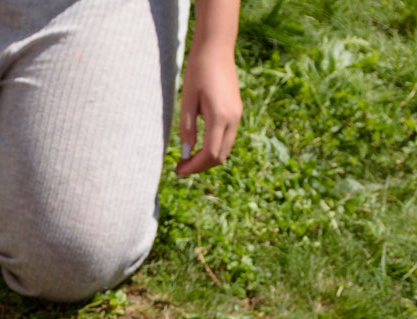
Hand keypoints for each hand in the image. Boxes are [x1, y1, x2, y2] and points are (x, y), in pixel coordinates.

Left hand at [175, 50, 242, 175]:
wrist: (216, 48)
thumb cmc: (198, 70)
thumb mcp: (187, 100)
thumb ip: (187, 128)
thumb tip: (186, 153)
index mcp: (221, 116)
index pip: (210, 153)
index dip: (194, 167)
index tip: (179, 171)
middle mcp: (233, 119)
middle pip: (220, 156)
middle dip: (201, 166)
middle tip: (181, 168)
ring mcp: (237, 115)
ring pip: (225, 149)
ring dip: (207, 158)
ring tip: (188, 159)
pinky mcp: (236, 111)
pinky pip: (227, 138)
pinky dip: (214, 147)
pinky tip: (199, 145)